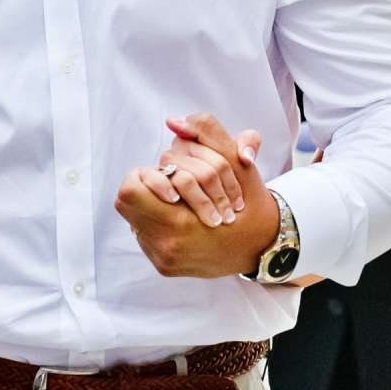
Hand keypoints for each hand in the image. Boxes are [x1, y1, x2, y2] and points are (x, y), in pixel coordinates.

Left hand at [117, 111, 277, 277]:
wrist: (262, 245)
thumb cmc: (250, 201)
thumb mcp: (236, 160)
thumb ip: (206, 132)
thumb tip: (173, 122)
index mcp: (181, 222)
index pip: (131, 190)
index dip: (147, 176)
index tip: (170, 177)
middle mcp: (168, 245)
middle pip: (128, 204)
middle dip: (147, 190)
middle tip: (172, 189)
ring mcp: (164, 259)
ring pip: (134, 220)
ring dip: (152, 206)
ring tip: (179, 204)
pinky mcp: (165, 268)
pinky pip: (145, 237)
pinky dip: (158, 224)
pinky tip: (182, 220)